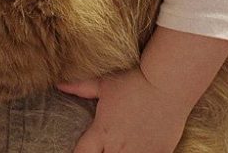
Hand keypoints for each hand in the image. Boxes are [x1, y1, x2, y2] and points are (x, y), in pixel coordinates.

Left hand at [58, 67, 190, 152]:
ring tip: (122, 148)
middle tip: (104, 148)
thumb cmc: (135, 81)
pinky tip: (142, 149)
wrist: (168, 83)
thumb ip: (80, 88)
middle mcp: (118, 147)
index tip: (84, 150)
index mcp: (101, 132)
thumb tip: (59, 84)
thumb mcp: (104, 84)